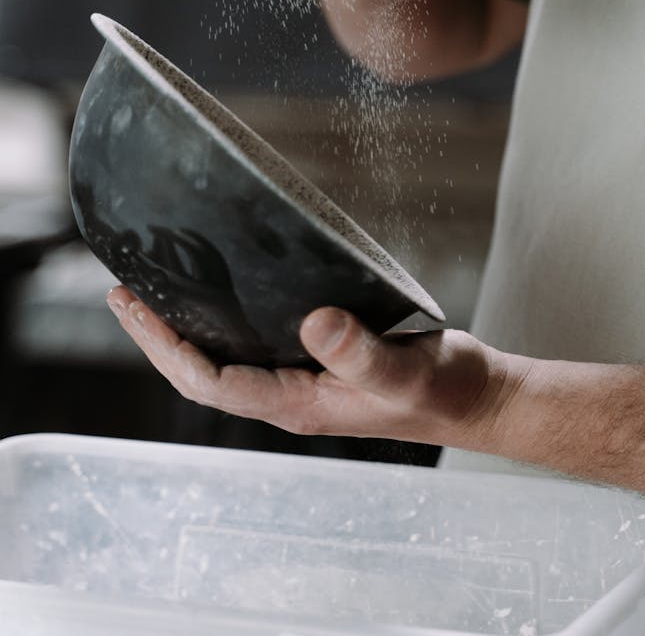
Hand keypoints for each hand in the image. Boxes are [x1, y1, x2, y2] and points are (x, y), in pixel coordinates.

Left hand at [106, 287, 519, 449]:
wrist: (476, 396)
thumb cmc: (443, 390)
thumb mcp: (406, 372)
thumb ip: (361, 352)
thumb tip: (315, 321)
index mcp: (297, 404)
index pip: (211, 382)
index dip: (167, 348)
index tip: (136, 306)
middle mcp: (289, 392)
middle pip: (204, 370)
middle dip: (160, 335)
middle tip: (123, 291)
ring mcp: (302, 376)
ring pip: (227, 354)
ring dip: (188, 325)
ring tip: (157, 285)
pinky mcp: (318, 356)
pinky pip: (257, 338)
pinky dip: (228, 315)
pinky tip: (225, 287)